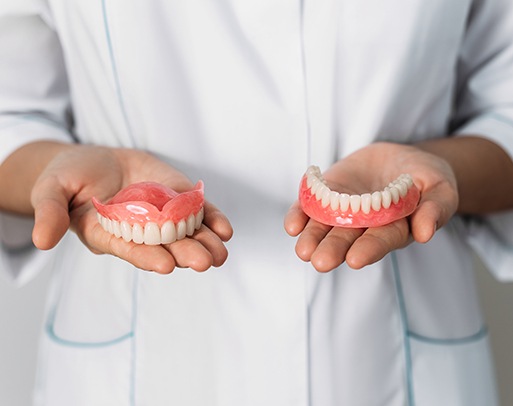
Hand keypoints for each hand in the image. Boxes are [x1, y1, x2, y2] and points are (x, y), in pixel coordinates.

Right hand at [31, 145, 232, 272]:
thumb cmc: (70, 176)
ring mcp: (160, 216)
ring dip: (204, 243)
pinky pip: (196, 212)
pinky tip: (224, 230)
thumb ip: (50, 212)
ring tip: (220, 252)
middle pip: (163, 246)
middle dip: (184, 253)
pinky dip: (211, 219)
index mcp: (107, 234)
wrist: (96, 160)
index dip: (146, 256)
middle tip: (204, 262)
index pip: (128, 249)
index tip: (165, 264)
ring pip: (185, 233)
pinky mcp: (175, 199)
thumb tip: (41, 241)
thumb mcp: (51, 189)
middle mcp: (138, 231)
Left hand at [284, 142, 457, 271]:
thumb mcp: (440, 187)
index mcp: (394, 229)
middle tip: (321, 262)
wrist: (398, 158)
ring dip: (312, 238)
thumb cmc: (424, 177)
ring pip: (324, 228)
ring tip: (304, 251)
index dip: (369, 249)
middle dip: (334, 250)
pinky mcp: (326, 195)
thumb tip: (426, 233)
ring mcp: (342, 211)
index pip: (380, 241)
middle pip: (348, 239)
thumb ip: (435, 208)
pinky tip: (292, 225)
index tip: (355, 259)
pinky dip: (300, 215)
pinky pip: (310, 207)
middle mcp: (364, 226)